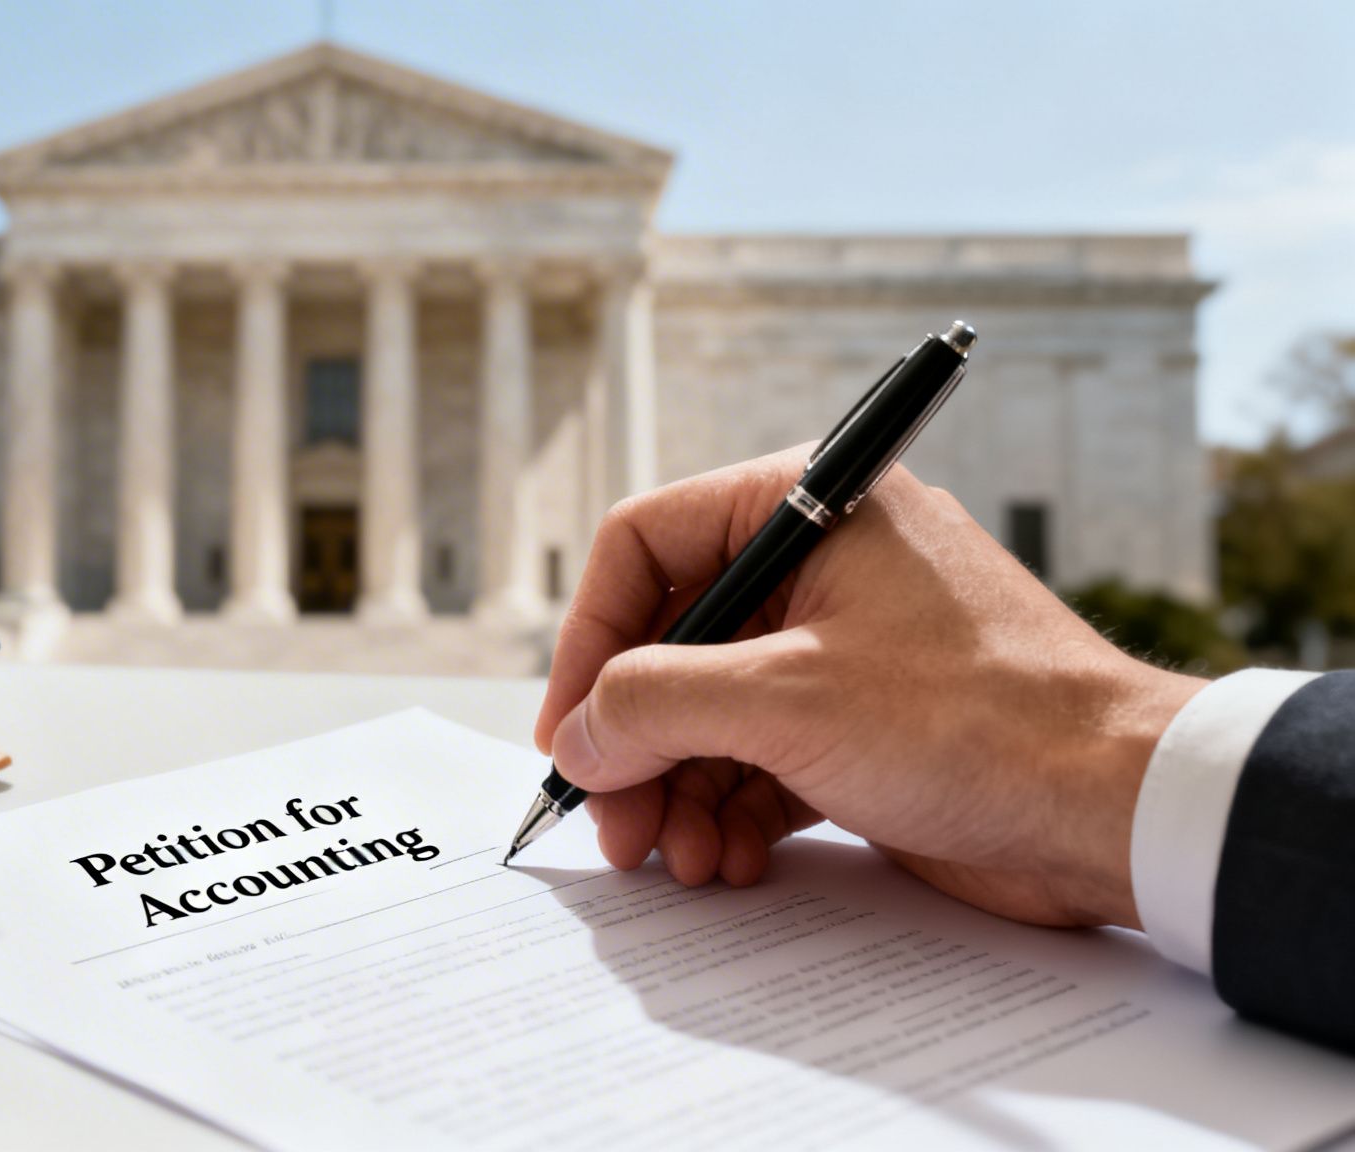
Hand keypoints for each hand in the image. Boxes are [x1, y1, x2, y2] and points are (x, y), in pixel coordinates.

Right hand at [534, 447, 1205, 928]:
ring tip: (683, 860)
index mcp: (807, 505)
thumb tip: (577, 736)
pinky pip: (762, 755)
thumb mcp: (786, 700)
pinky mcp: (863, 721)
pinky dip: (735, 809)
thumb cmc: (978, 719)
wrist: (1118, 810)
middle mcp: (818, 564)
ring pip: (711, 710)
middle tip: (617, 826)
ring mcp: (842, 646)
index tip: (567, 733)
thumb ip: (655, 704)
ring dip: (681, 791)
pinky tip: (734, 861)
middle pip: (671, 643)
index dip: (588, 642)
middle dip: (636, 743)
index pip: (644, 546)